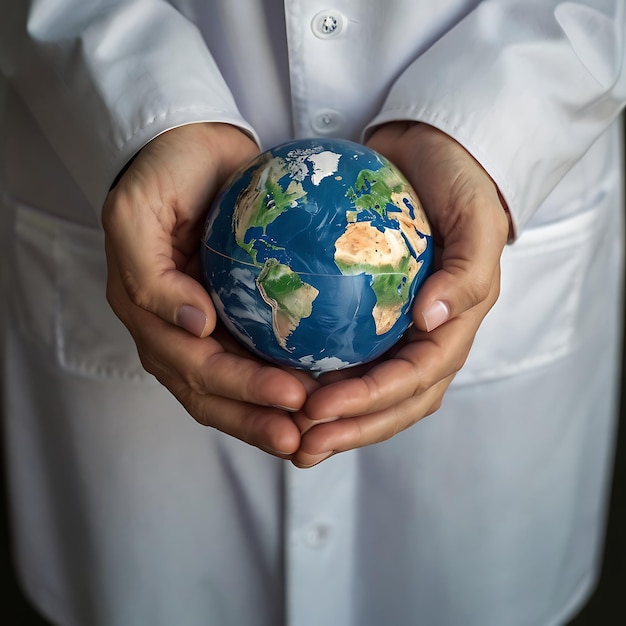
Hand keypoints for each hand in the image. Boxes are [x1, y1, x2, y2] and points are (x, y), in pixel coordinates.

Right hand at [103, 123, 315, 455]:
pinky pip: (259, 352)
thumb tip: (195, 328)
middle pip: (215, 393)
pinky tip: (321, 387)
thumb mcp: (135, 218)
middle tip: (306, 436)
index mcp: (149, 317)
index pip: (195, 370)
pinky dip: (284, 375)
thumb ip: (152, 278)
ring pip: (237, 385)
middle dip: (258, 419)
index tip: (292, 398)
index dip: (241, 392)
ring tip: (315, 431)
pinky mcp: (233, 309)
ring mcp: (205, 325)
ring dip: (272, 413)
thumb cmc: (160, 177)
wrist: (190, 146)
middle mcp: (176, 331)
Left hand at [291, 122, 511, 466]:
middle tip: (301, 445)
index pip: (415, 382)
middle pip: (392, 404)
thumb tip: (431, 321)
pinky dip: (318, 378)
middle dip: (350, 430)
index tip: (321, 409)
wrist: (433, 155)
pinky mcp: (372, 316)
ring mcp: (399, 333)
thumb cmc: (460, 185)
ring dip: (333, 420)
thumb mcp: (476, 220)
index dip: (371, 403)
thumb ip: (465, 274)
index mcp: (453, 329)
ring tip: (288, 436)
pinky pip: (345, 355)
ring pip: (367, 391)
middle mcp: (426, 341)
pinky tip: (280, 386)